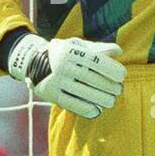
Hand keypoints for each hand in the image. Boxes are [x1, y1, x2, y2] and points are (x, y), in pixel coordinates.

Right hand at [7, 33, 125, 118]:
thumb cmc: (64, 53)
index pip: (97, 61)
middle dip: (111, 87)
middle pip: (94, 79)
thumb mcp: (77, 45)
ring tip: (110, 100)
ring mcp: (56, 81)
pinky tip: (97, 110)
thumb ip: (98, 48)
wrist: (32, 62)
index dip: (113, 70)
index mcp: (71, 52)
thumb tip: (119, 51)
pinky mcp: (51, 95)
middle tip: (118, 90)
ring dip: (103, 99)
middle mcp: (63, 66)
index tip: (122, 76)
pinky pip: (74, 105)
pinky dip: (88, 109)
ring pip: (86, 94)